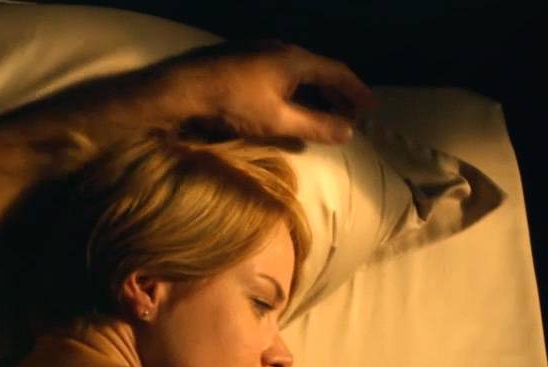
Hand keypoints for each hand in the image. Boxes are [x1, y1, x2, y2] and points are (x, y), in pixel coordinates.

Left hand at [153, 39, 376, 146]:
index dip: (356, 91)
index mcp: (295, 58)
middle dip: (336, 94)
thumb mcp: (276, 120)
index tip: (370, 107)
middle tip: (349, 115)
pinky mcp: (240, 60)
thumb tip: (348, 132)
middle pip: (318, 70)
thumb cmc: (231, 103)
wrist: (180, 88)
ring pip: (297, 72)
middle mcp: (280, 48)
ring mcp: (258, 51)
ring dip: (313, 92)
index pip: (337, 72)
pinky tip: (287, 105)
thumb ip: (314, 126)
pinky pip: (278, 73)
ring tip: (322, 113)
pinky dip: (292, 89)